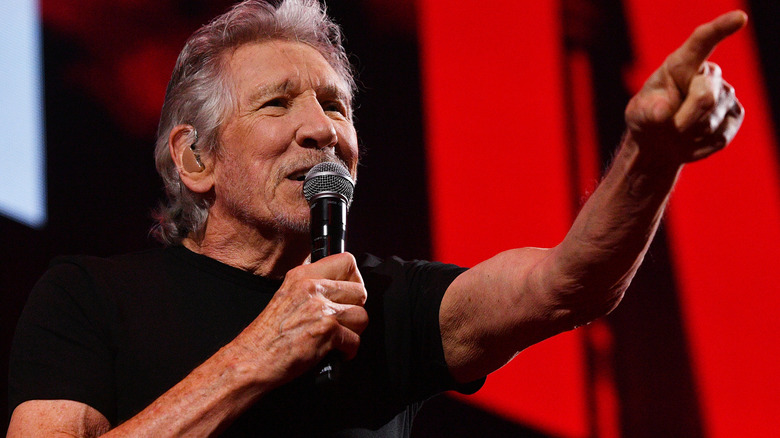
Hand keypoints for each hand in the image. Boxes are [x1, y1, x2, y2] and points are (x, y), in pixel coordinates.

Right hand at [233, 252, 367, 388]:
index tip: (349, 294)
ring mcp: (320, 309)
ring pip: (362, 316)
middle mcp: (312, 288)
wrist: (251, 359)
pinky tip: (334, 352)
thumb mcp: (286, 295)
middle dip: (355, 309)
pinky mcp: (326, 332)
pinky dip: (347, 351)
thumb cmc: (266, 335)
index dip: (354, 280)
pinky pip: (355, 340)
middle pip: (360, 291)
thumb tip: (340, 290)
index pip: (347, 261)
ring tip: (337, 337)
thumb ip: (312, 288)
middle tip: (342, 321)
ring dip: (353, 331)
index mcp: (302, 275)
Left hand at [624, 11, 746, 164]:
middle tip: (669, 127)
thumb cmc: (647, 120)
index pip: (702, 42)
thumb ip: (649, 111)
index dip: (721, 29)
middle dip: (684, 120)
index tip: (738, 18)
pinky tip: (692, 138)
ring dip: (689, 134)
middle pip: (706, 97)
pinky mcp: (735, 115)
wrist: (659, 142)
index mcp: (682, 64)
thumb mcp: (639, 115)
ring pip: (710, 121)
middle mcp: (708, 74)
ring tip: (679, 130)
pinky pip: (719, 136)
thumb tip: (663, 113)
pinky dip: (700, 145)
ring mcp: (725, 94)